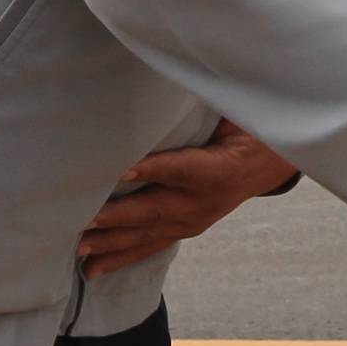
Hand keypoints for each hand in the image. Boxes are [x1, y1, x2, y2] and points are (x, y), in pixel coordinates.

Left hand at [77, 121, 299, 277]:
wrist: (268, 164)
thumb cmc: (244, 129)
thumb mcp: (233, 113)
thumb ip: (203, 107)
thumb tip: (168, 77)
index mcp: (219, 168)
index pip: (182, 168)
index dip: (153, 169)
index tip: (122, 168)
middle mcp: (204, 201)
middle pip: (155, 209)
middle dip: (117, 216)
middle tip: (84, 219)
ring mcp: (193, 220)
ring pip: (148, 233)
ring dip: (111, 242)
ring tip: (78, 249)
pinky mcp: (185, 230)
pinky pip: (150, 246)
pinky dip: (120, 257)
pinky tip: (93, 268)